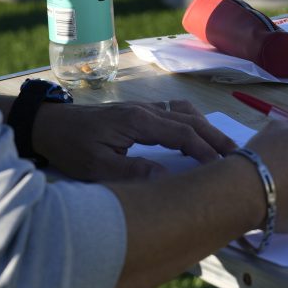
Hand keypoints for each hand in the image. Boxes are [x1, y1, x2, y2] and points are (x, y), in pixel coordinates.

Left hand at [32, 99, 236, 181]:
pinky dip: (191, 122)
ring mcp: (143, 108)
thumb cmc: (71, 147)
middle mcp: (146, 110)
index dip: (206, 151)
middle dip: (216, 138)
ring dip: (206, 128)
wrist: (49, 125)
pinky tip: (195, 136)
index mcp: (139, 122)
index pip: (183, 135)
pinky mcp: (138, 111)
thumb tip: (168, 180)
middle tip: (239, 157)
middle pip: (191, 120)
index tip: (223, 168)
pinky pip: (174, 112)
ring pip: (185, 113)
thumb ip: (133, 172)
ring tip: (222, 148)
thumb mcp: (97, 166)